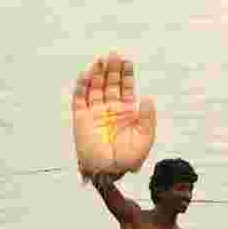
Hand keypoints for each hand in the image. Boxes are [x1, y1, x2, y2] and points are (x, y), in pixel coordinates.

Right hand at [71, 52, 156, 177]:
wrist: (107, 172)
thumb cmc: (127, 160)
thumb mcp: (145, 139)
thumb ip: (147, 118)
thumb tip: (147, 98)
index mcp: (126, 113)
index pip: (126, 88)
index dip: (126, 75)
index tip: (127, 62)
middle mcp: (110, 110)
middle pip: (110, 84)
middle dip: (112, 70)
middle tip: (114, 55)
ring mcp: (95, 113)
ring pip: (95, 88)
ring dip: (98, 74)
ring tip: (102, 60)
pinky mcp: (81, 119)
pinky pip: (80, 99)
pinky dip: (82, 86)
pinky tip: (86, 74)